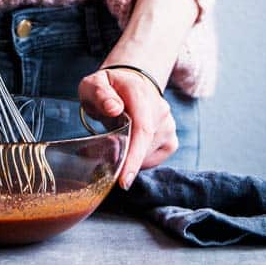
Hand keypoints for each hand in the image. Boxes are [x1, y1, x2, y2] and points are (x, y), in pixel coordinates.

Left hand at [79, 67, 177, 189]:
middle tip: (100, 150)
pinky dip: (140, 160)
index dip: (134, 157)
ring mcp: (168, 124)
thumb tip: (114, 108)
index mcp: (140, 94)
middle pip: (143, 147)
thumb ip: (100, 94)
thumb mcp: (94, 85)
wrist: (129, 83)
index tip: (124, 180)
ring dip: (130, 157)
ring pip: (149, 156)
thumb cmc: (108, 87)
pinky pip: (156, 159)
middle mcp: (160, 108)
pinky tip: (130, 147)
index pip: (142, 129)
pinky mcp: (171, 138)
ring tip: (116, 140)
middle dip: (122, 157)